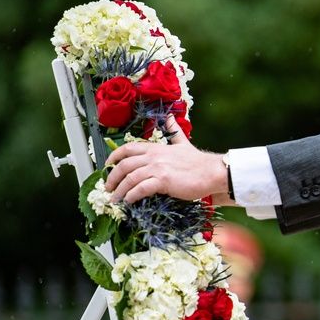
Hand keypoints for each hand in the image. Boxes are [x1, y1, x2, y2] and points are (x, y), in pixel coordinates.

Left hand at [104, 117, 227, 202]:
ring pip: (129, 178)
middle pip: (124, 165)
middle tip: (108, 188)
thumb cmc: (198, 162)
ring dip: (119, 190)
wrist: (212, 172)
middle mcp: (154, 156)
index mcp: (156, 148)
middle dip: (112, 178)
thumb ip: (174, 131)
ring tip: (115, 199)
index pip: (128, 148)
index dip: (113, 156)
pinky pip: (140, 189)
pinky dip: (131, 196)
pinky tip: (129, 201)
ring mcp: (158, 168)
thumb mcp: (183, 142)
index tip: (107, 166)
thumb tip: (170, 117)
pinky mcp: (163, 181)